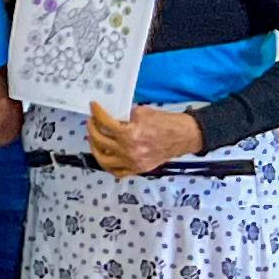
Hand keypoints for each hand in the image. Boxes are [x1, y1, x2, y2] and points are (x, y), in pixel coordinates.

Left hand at [88, 103, 206, 174]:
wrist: (186, 136)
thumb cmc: (168, 123)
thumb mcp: (143, 112)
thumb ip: (125, 116)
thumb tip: (111, 117)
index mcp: (130, 135)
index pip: (105, 123)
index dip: (97, 112)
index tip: (93, 107)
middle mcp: (129, 151)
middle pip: (100, 141)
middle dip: (92, 128)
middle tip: (91, 122)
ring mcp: (133, 162)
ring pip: (103, 159)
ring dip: (95, 148)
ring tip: (94, 138)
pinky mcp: (139, 169)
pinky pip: (117, 172)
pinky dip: (108, 165)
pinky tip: (105, 155)